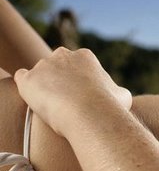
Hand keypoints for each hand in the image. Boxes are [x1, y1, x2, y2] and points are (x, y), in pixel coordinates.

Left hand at [14, 47, 131, 137]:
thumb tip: (119, 95)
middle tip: (68, 100)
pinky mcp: (28, 80)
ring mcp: (43, 66)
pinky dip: (27, 87)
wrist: (91, 114)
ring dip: (45, 86)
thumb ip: (117, 91)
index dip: (81, 81)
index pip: (79, 64)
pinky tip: (35, 98)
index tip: (84, 96)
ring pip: (41, 73)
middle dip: (62, 80)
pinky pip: (22, 78)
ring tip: (54, 107)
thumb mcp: (123, 96)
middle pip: (58, 64)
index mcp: (85, 57)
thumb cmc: (109, 106)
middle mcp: (62, 56)